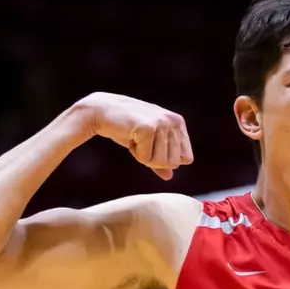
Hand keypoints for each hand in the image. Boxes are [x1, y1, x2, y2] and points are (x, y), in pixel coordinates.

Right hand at [76, 92, 193, 179]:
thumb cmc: (126, 127)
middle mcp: (174, 121)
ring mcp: (162, 123)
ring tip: (136, 139)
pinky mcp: (148, 128)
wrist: (102, 111)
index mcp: (178, 123)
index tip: (152, 146)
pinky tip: (130, 136)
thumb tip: (169, 177)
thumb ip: (160, 160)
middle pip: (173, 163)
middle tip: (141, 142)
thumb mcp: (147, 144)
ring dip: (145, 157)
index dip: (167, 160)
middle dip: (154, 159)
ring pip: (161, 162)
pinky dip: (136, 153)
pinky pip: (146, 159)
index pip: (187, 158)